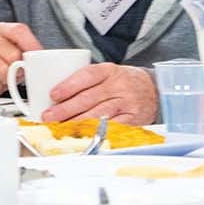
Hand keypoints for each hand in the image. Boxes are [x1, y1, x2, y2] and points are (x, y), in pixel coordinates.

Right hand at [0, 22, 41, 96]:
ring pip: (3, 71)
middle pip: (14, 55)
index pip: (18, 31)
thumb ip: (26, 52)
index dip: (31, 44)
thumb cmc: (0, 62)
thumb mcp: (14, 52)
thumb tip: (39, 61)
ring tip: (3, 76)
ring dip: (7, 79)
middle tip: (17, 71)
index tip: (38, 56)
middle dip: (19, 68)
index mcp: (1, 29)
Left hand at [40, 63, 158, 124]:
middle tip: (49, 116)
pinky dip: (94, 132)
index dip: (68, 85)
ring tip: (59, 127)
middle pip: (88, 98)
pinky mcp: (132, 120)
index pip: (87, 76)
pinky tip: (81, 134)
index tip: (53, 94)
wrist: (155, 89)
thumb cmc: (124, 81)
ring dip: (75, 122)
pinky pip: (110, 127)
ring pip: (97, 115)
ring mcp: (126, 103)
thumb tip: (55, 96)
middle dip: (65, 109)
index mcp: (110, 70)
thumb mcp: (108, 72)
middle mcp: (119, 86)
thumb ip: (86, 80)